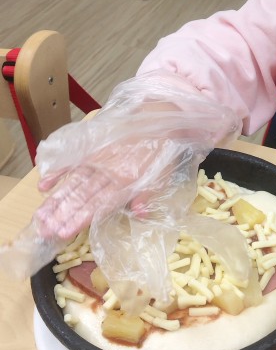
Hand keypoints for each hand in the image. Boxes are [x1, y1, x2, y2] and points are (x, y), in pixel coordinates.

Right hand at [34, 141, 165, 241]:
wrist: (160, 117)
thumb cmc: (162, 150)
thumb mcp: (162, 175)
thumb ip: (147, 195)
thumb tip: (139, 214)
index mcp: (125, 181)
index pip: (98, 205)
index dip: (80, 219)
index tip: (63, 232)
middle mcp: (107, 171)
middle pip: (81, 196)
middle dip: (62, 214)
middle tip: (44, 230)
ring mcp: (98, 159)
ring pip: (74, 182)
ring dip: (56, 200)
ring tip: (40, 216)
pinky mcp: (93, 146)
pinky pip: (72, 160)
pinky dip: (58, 172)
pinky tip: (44, 185)